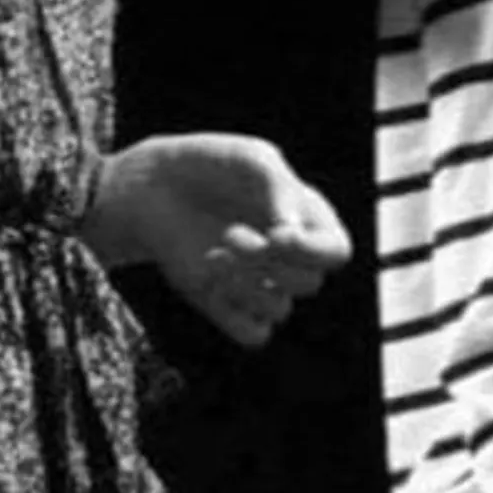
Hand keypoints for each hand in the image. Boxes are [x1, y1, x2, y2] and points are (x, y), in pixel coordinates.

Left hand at [82, 133, 351, 345]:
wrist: (155, 185)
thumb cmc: (209, 164)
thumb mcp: (250, 158)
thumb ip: (278, 187)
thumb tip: (290, 231)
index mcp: (306, 218)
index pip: (337, 252)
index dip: (313, 250)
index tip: (275, 233)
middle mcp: (288, 255)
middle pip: (310, 283)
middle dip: (269, 261)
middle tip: (230, 233)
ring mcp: (258, 282)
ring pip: (281, 310)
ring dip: (248, 285)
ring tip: (217, 254)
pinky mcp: (227, 304)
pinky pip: (254, 333)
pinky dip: (236, 313)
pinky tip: (210, 278)